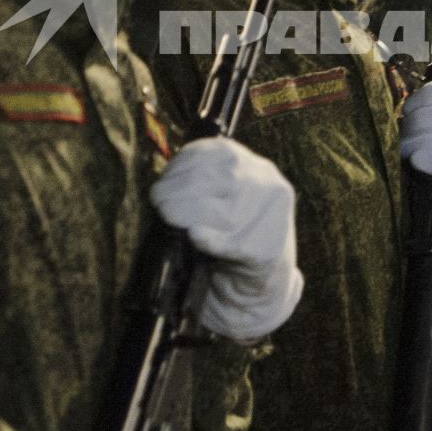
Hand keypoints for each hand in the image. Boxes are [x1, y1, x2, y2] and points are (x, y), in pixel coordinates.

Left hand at [151, 136, 303, 339]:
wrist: (262, 277)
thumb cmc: (232, 232)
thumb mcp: (221, 197)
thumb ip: (200, 185)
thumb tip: (164, 188)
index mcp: (251, 163)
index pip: (209, 153)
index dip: (177, 168)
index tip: (160, 186)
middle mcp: (266, 182)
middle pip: (212, 180)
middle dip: (175, 192)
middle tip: (159, 205)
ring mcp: (272, 215)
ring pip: (223, 211)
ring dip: (187, 215)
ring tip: (171, 220)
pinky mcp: (268, 248)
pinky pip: (233, 244)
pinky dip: (209, 240)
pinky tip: (196, 237)